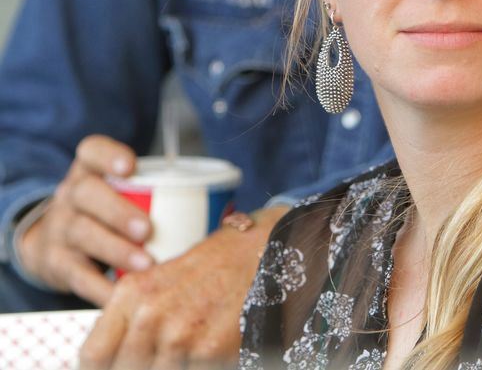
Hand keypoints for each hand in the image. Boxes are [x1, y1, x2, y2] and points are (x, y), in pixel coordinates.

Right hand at [17, 135, 152, 305]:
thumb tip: (222, 205)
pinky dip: (102, 288)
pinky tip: (125, 295)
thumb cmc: (109, 212)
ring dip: (116, 250)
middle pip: (86, 194)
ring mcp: (60, 228)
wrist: (52, 243)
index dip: (108, 155)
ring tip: (146, 264)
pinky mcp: (57, 263)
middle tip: (147, 229)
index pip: (92, 151)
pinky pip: (78, 276)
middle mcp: (71, 195)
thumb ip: (158, 191)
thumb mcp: (122, 192)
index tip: (130, 166)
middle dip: (118, 212)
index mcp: (90, 170)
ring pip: (82, 234)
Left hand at [79, 205, 288, 369]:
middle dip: (144, 368)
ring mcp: (179, 334)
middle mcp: (150, 314)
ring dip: (174, 367)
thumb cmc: (214, 269)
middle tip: (166, 356)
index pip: (92, 357)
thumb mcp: (161, 284)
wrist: (262, 252)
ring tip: (193, 348)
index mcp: (131, 295)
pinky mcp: (208, 350)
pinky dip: (198, 367)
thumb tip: (110, 363)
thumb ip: (132, 323)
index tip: (117, 369)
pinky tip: (211, 352)